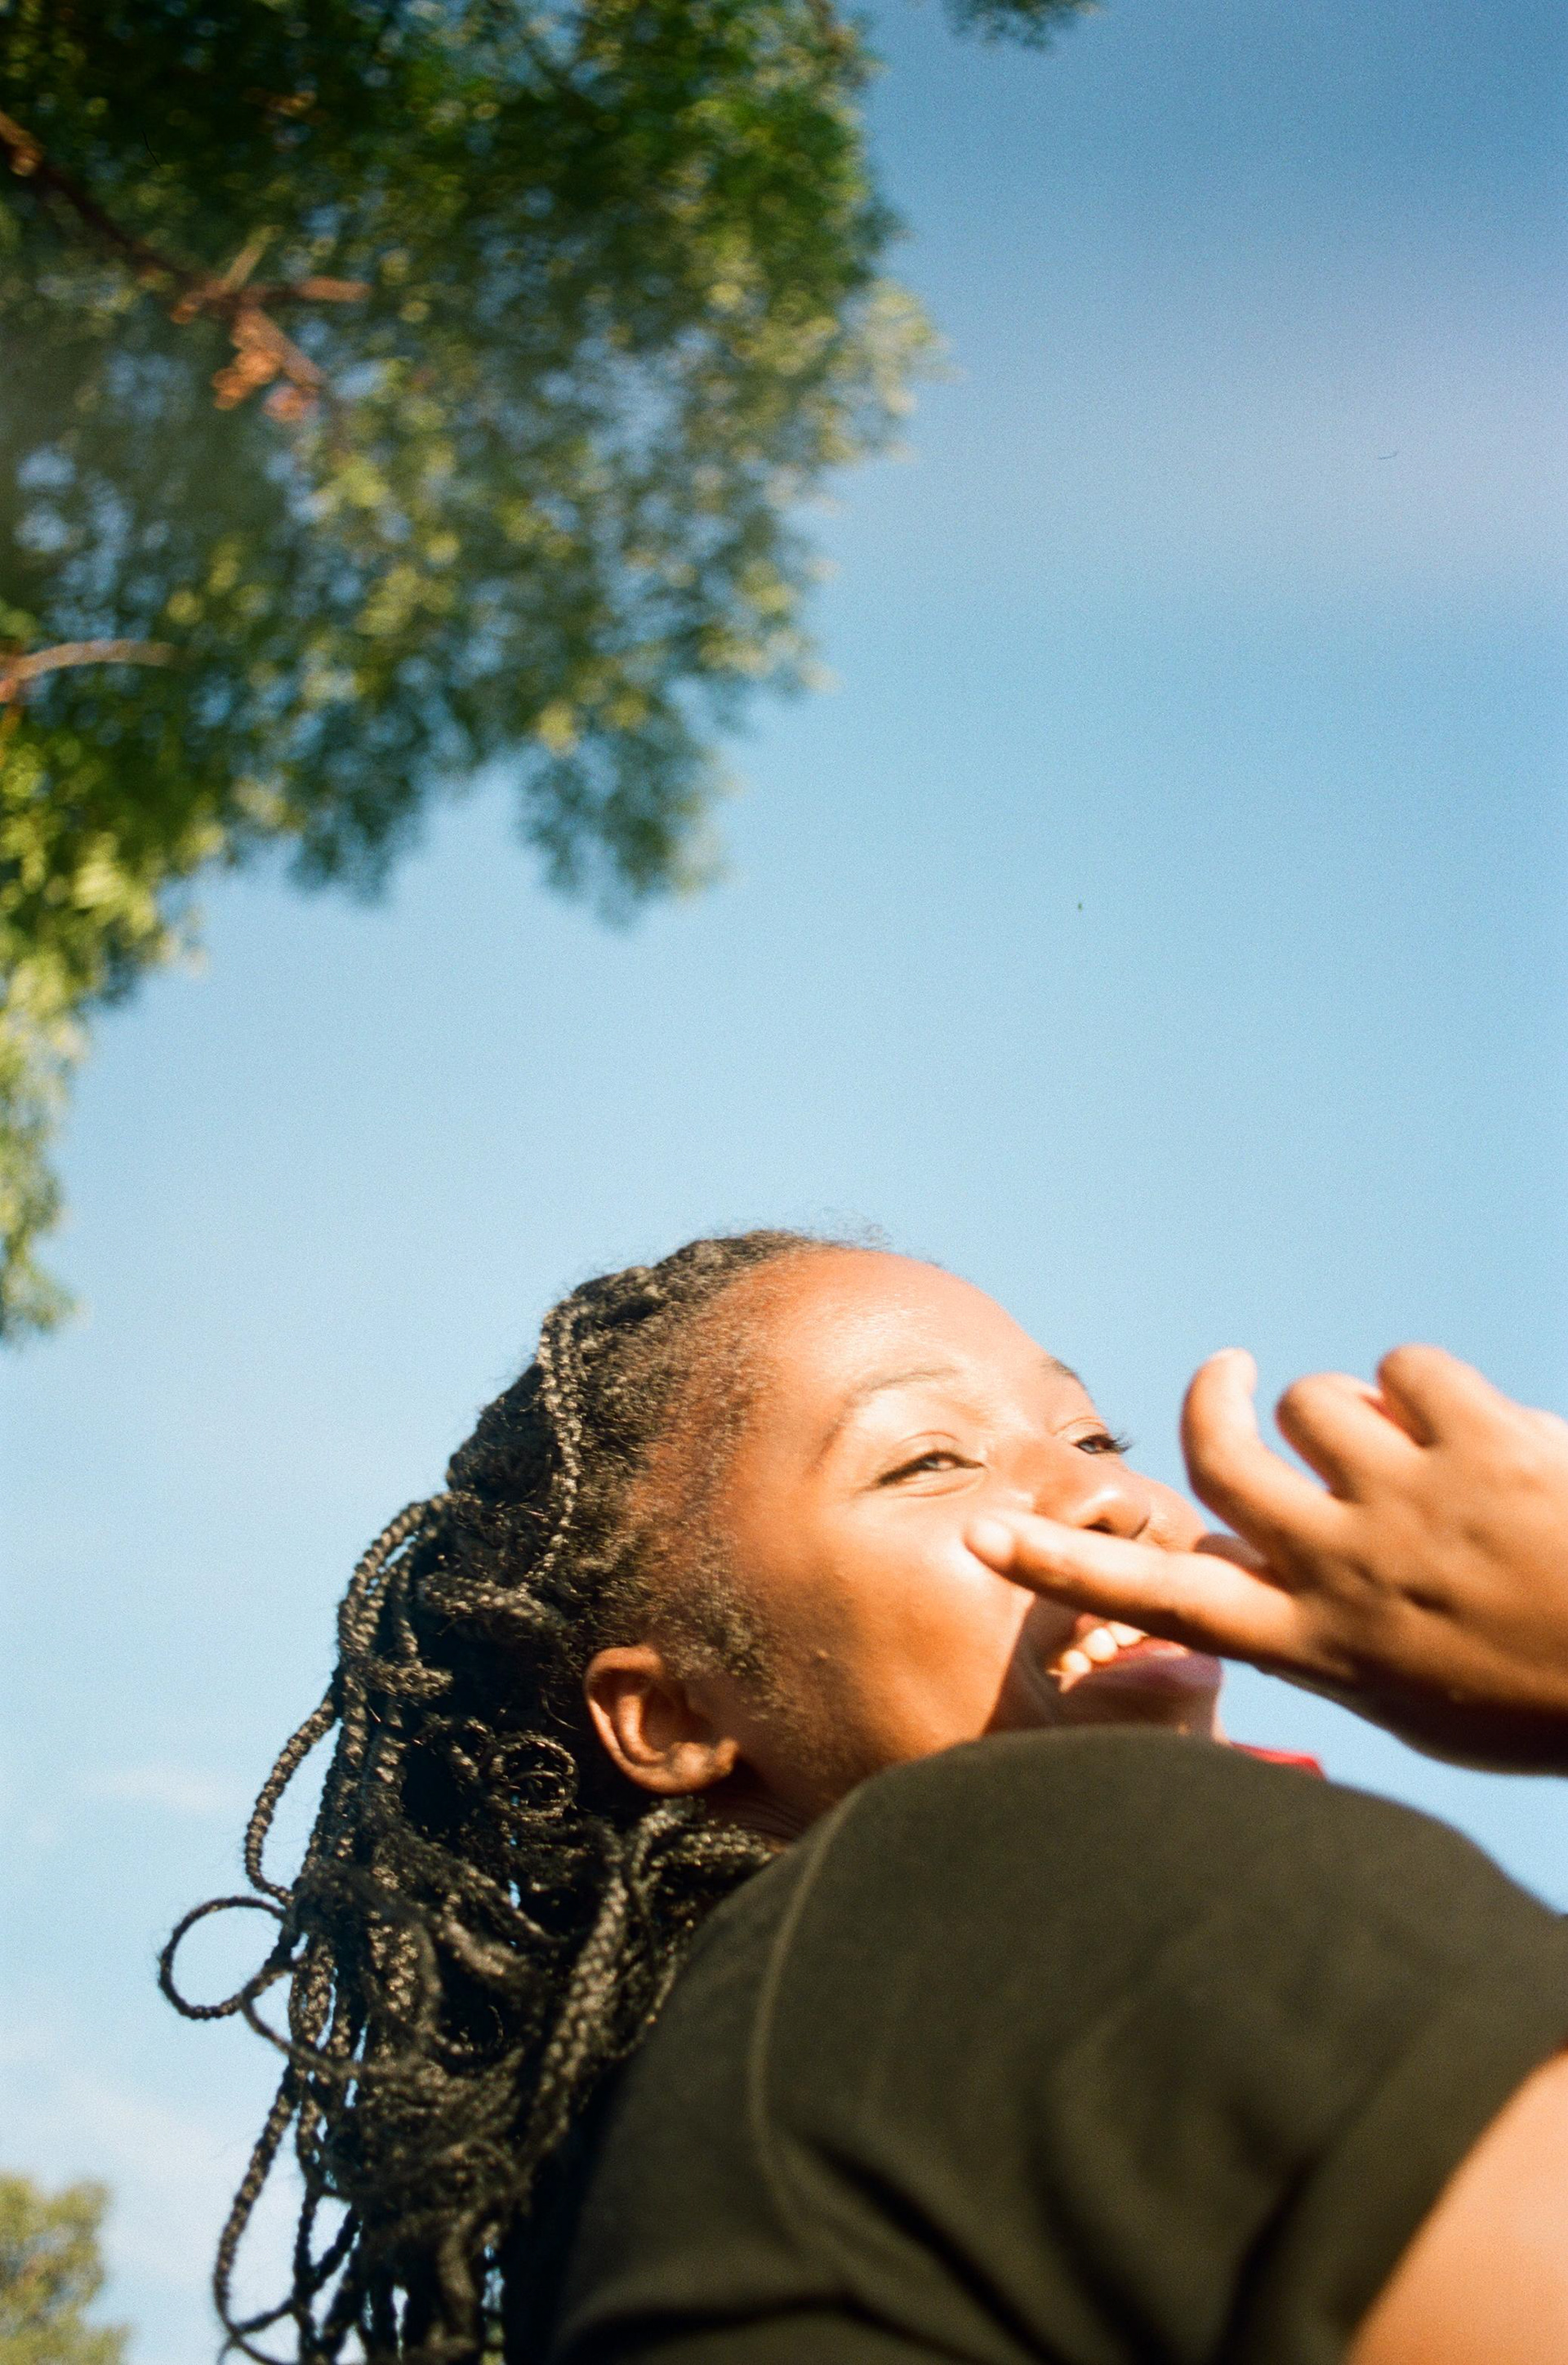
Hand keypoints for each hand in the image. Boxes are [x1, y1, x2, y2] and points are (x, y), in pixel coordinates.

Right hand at [968, 1346, 1567, 1770]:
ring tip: (1427, 1450)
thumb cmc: (1548, 1693)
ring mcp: (1410, 1502)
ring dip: (1358, 1408)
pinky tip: (1490, 1436)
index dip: (1066, 1560)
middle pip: (1222, 1455)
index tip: (981, 1531)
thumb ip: (1321, 1630)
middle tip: (1227, 1374)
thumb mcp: (1412, 1695)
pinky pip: (1405, 1365)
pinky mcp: (1478, 1441)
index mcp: (1321, 1645)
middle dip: (1213, 1399)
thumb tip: (1240, 1560)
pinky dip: (1434, 1388)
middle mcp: (1344, 1570)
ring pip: (1316, 1397)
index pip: (1163, 1598)